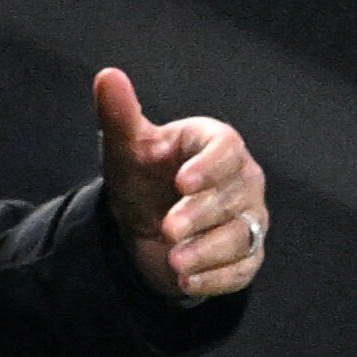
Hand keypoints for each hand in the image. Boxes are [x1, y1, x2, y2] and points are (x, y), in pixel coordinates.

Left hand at [94, 70, 268, 300]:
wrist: (147, 225)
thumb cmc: (144, 176)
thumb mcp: (127, 149)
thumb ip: (120, 115)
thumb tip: (107, 76)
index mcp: (217, 144)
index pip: (227, 148)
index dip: (209, 166)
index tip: (183, 181)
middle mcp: (242, 180)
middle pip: (235, 194)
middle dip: (201, 214)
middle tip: (169, 228)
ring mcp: (249, 219)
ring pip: (241, 235)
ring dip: (207, 251)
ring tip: (174, 262)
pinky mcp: (247, 256)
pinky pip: (241, 269)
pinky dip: (214, 278)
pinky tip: (186, 280)